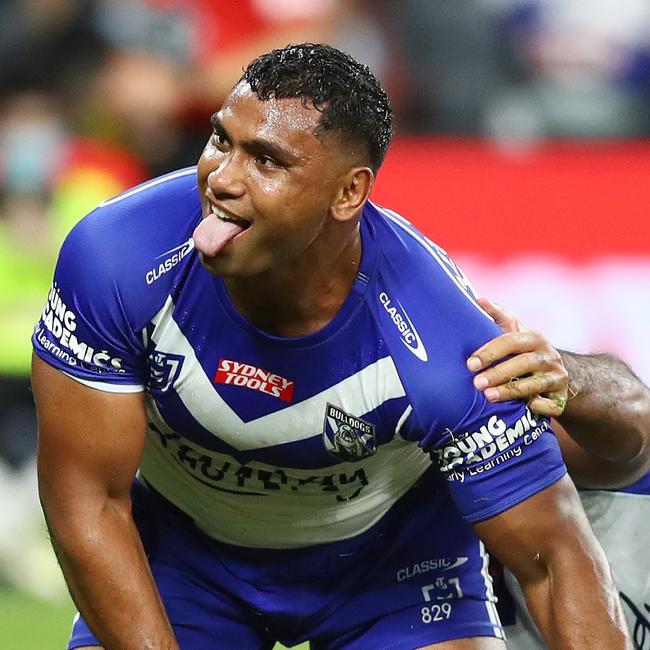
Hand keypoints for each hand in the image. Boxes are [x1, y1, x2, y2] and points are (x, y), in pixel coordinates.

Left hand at [467, 298, 569, 416]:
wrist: (559, 374)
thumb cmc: (526, 350)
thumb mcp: (515, 331)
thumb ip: (498, 316)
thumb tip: (478, 299)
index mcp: (534, 338)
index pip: (511, 341)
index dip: (490, 352)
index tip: (470, 363)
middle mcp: (548, 357)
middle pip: (523, 364)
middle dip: (498, 373)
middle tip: (476, 383)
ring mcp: (557, 378)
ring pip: (534, 386)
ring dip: (510, 391)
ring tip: (488, 397)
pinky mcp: (561, 399)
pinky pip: (550, 406)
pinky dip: (538, 407)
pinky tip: (524, 409)